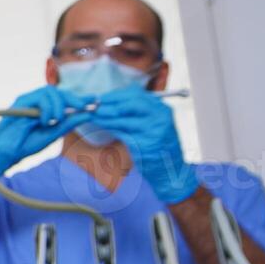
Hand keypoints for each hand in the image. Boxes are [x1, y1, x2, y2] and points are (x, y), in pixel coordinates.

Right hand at [0, 86, 91, 173]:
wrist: (6, 152)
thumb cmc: (25, 145)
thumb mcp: (54, 134)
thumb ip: (69, 123)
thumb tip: (88, 114)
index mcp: (44, 110)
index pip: (64, 99)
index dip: (80, 99)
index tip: (96, 101)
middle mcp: (36, 102)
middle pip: (59, 92)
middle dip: (75, 99)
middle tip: (87, 106)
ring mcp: (28, 100)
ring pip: (52, 92)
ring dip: (59, 107)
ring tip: (54, 122)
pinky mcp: (22, 100)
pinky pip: (42, 96)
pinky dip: (48, 109)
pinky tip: (45, 121)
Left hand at [87, 87, 198, 203]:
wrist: (170, 170)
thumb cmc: (157, 145)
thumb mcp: (153, 124)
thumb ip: (137, 112)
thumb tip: (110, 103)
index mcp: (162, 109)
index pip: (136, 94)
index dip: (116, 95)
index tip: (102, 98)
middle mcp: (160, 117)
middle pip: (130, 103)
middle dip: (110, 103)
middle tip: (95, 106)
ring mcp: (153, 131)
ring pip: (124, 119)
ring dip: (106, 117)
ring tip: (94, 115)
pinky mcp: (145, 144)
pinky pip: (122, 134)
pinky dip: (110, 129)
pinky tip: (102, 127)